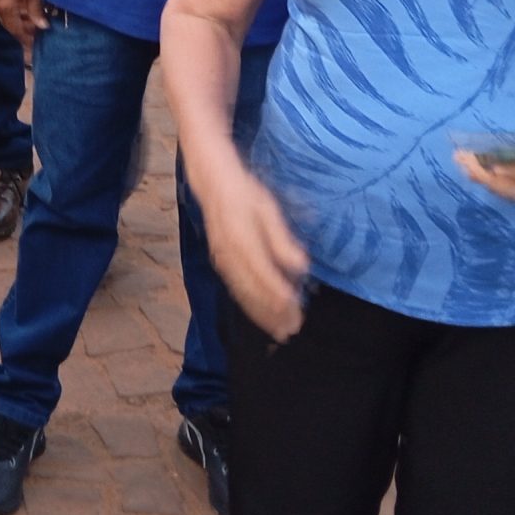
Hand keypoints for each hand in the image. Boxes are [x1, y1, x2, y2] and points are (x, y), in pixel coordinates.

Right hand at [0, 0, 46, 47]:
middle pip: (8, 25)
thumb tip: (42, 26)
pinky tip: (18, 7)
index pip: (16, 30)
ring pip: (3, 15)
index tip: (34, 46)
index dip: (26, 39)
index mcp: (6, 7)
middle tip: (34, 34)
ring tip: (28, 20)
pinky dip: (9, 10)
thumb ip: (36, 9)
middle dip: (21, 30)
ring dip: (15, 20)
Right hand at [201, 164, 308, 341]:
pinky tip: (260, 314)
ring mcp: (222, 260)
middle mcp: (230, 255)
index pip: (264, 276)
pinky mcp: (219, 262)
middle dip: (273, 312)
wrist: (213, 184)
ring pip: (242, 293)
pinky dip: (248, 304)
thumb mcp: (269, 210)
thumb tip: (301, 266)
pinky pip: (234, 288)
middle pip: (253, 291)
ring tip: (279, 329)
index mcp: (244, 240)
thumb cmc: (246, 193)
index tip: (297, 310)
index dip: (281, 296)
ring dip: (261, 314)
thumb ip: (283, 240)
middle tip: (292, 328)